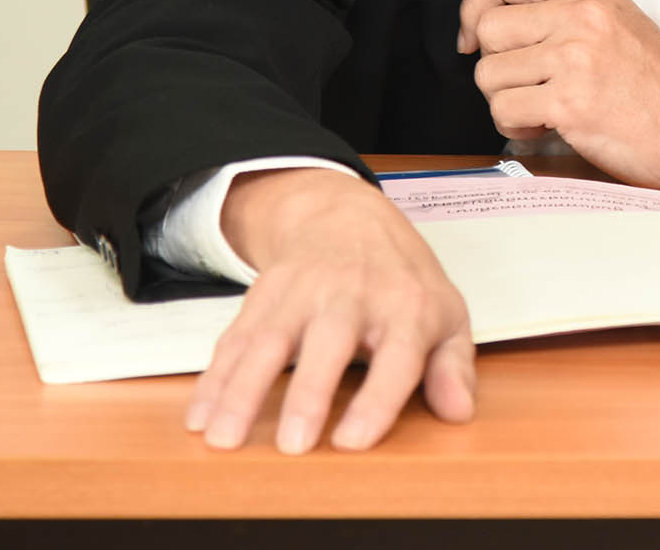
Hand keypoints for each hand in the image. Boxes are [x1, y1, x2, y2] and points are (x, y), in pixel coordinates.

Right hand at [184, 168, 473, 452]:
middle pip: (328, 342)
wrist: (345, 214)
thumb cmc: (402, 281)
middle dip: (309, 393)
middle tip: (292, 445)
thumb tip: (460, 412)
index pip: (397, 354)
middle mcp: (352, 294)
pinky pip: (235, 337)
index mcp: (405, 306)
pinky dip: (214, 378)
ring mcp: (302, 291)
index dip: (378, 399)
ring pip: (269, 339)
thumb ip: (452, 367)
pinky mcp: (263, 296)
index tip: (354, 441)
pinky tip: (199, 416)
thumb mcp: (445, 314)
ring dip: (242, 389)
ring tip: (223, 438)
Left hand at [456, 0, 659, 192]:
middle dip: (496, 66)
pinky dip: (517, 128)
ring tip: (545, 110)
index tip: (477, 38)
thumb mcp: (616, 20)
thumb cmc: (659, 83)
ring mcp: (576, 56)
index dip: (475, 6)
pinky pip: (504, 111)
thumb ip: (562, 11)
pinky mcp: (570, 101)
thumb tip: (488, 26)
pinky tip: (549, 127)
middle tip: (526, 86)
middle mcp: (582, 14)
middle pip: (488, 28)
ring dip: (507, 101)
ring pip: (489, 74)